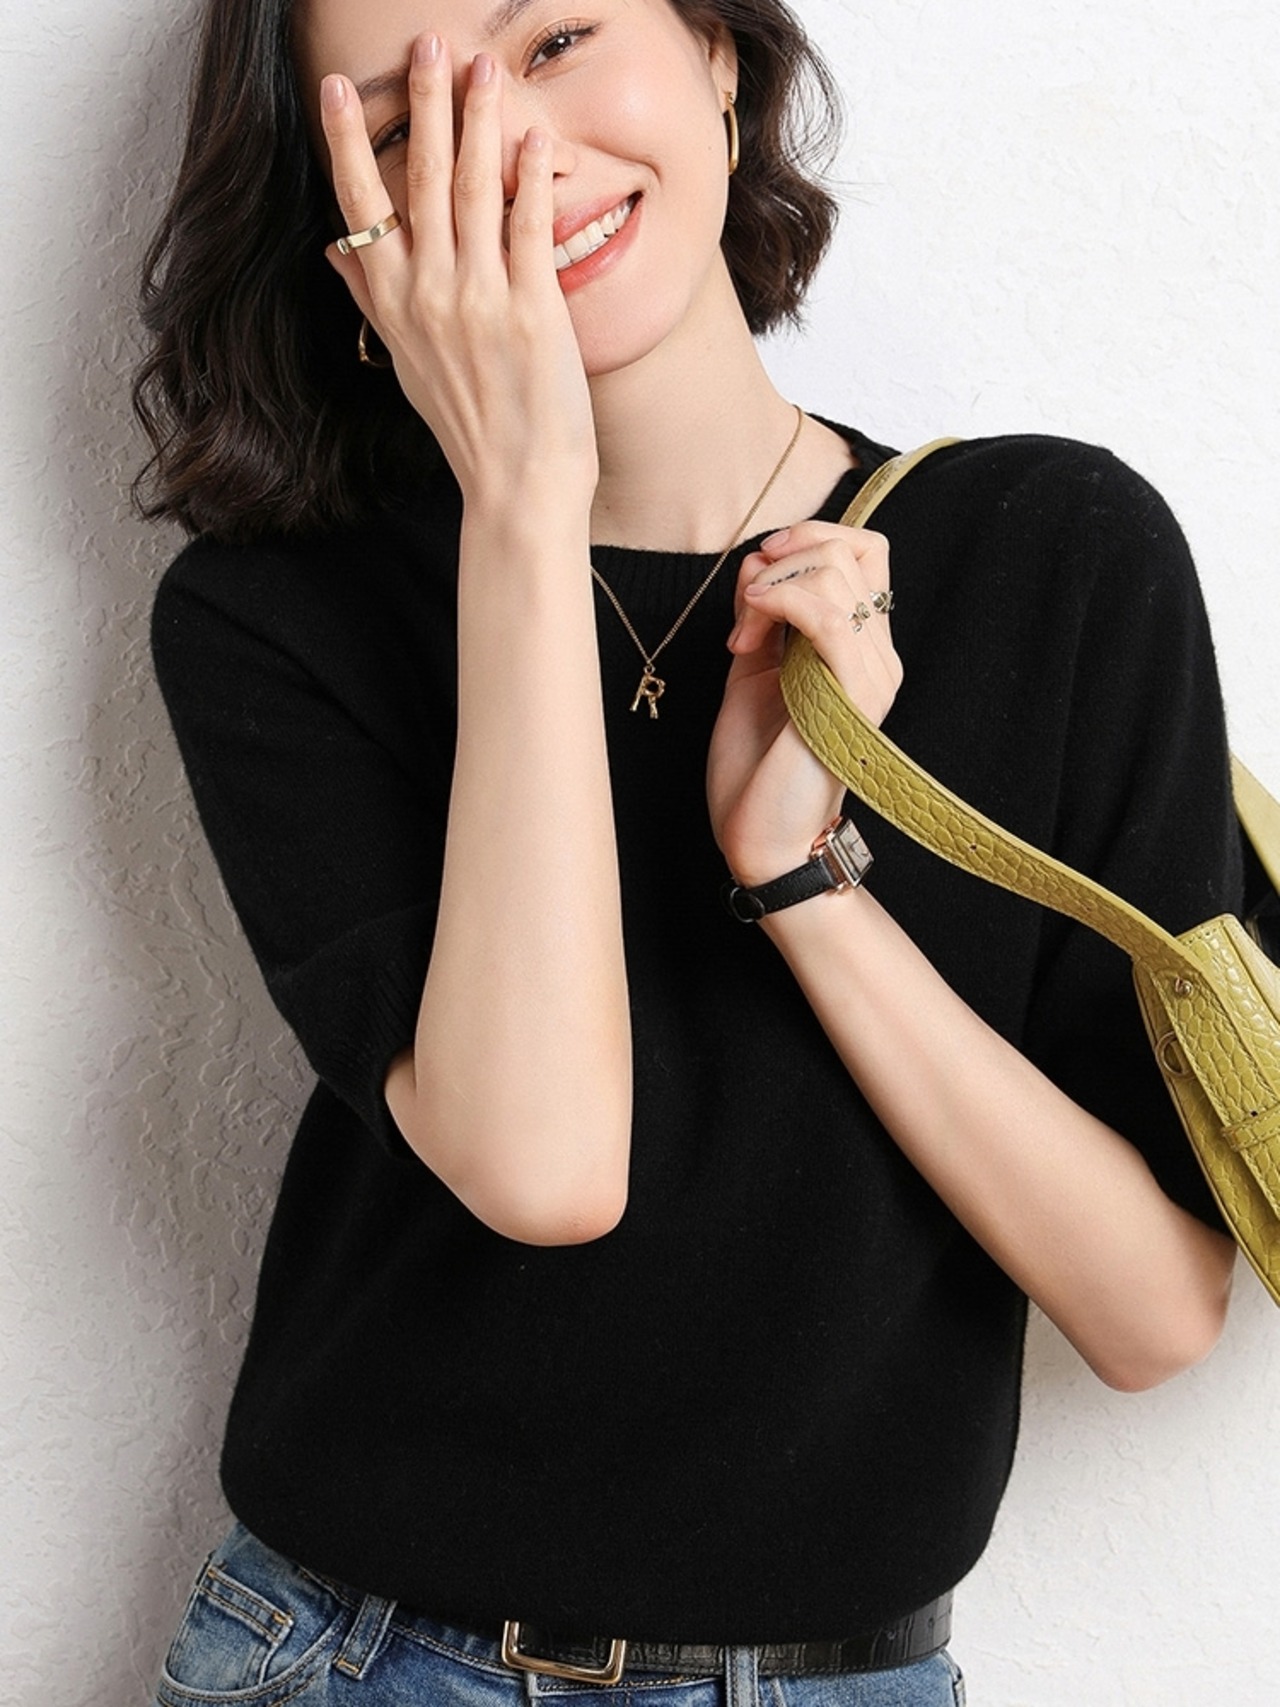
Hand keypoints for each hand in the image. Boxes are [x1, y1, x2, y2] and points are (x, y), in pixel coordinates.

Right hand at [318, 36, 596, 510]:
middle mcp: (428, 295)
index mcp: (395, 305)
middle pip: (416, 179)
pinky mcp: (529, 310)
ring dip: (475, 121)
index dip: (345, 143)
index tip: (332, 90)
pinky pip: (527, 228)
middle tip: (426, 43)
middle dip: (421, 104)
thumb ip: (373, 302)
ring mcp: (477, 300)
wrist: (516, 486)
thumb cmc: (468, 429)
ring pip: (469, 190)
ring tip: (479, 67)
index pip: (360, 208)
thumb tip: (335, 254)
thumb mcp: (406, 367)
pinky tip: (531, 137)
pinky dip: (527, 178)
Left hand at [707, 520, 901, 887]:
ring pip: (837, 572)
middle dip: (783, 558)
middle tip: (746, 609)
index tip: (760, 571)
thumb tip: (761, 559)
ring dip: (772, 585)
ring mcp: (870, 675)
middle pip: (851, 550)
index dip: (810, 538)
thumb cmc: (756, 766)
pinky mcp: (852, 697)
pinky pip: (826, 616)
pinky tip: (749, 627)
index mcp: (860, 648)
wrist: (764, 837)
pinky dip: (780, 601)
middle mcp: (877, 656)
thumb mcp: (753, 670)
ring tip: (742, 635)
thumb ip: (764, 614)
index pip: (864, 551)